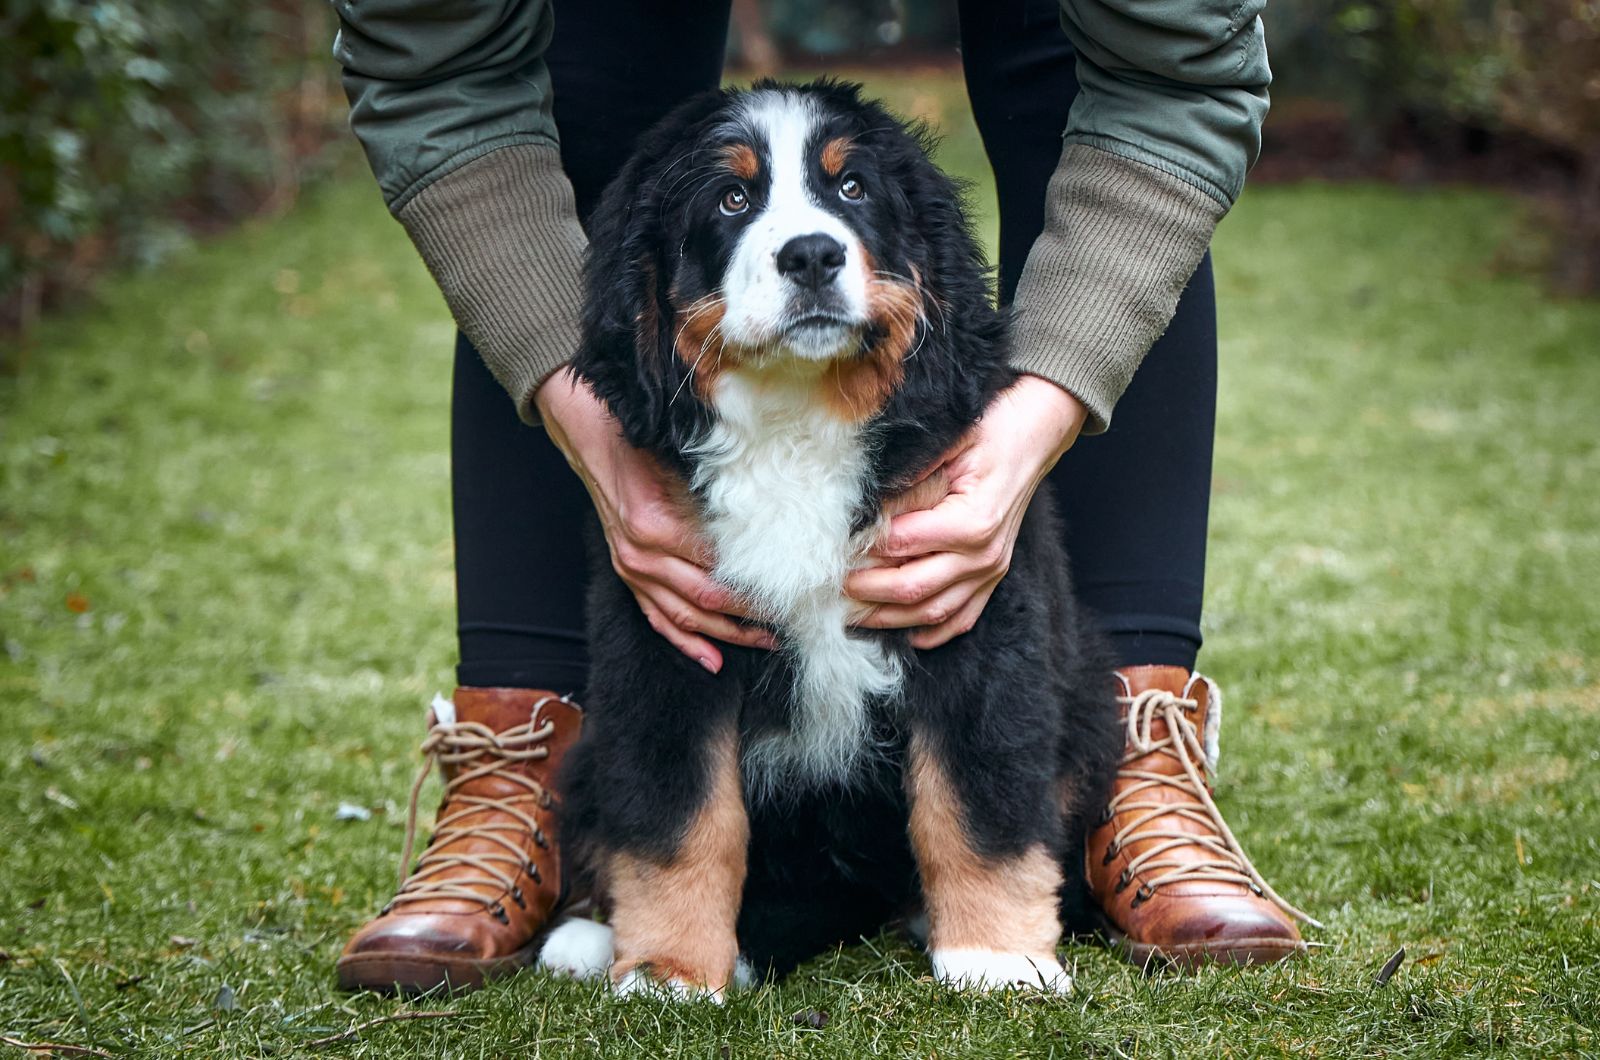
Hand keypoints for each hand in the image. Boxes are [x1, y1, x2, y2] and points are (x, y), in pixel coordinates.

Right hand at [535, 369, 772, 671]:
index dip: (757, 581)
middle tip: (792, 619)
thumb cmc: (640, 442)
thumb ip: (718, 488)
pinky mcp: (627, 576)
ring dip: (728, 634)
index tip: (794, 587)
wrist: (592, 440)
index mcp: (656, 525)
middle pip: (707, 599)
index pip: (718, 566)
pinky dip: (685, 642)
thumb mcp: (681, 459)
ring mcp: (632, 570)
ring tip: (767, 641)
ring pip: (685, 617)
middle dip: (752, 614)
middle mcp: (641, 556)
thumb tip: (771, 509)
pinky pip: (658, 619)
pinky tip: (713, 659)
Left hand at [846, 375, 1087, 648]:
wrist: (1036, 436)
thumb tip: (865, 504)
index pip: (902, 544)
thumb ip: (909, 474)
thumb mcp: (948, 440)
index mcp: (972, 520)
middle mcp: (984, 554)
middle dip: (867, 592)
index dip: (864, 549)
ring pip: (934, 612)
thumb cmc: (991, 431)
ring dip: (890, 619)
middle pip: (913, 587)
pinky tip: (903, 633)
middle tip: (833, 587)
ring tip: (852, 615)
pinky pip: (962, 617)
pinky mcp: (994, 577)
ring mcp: (991, 570)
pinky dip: (932, 631)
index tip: (833, 550)